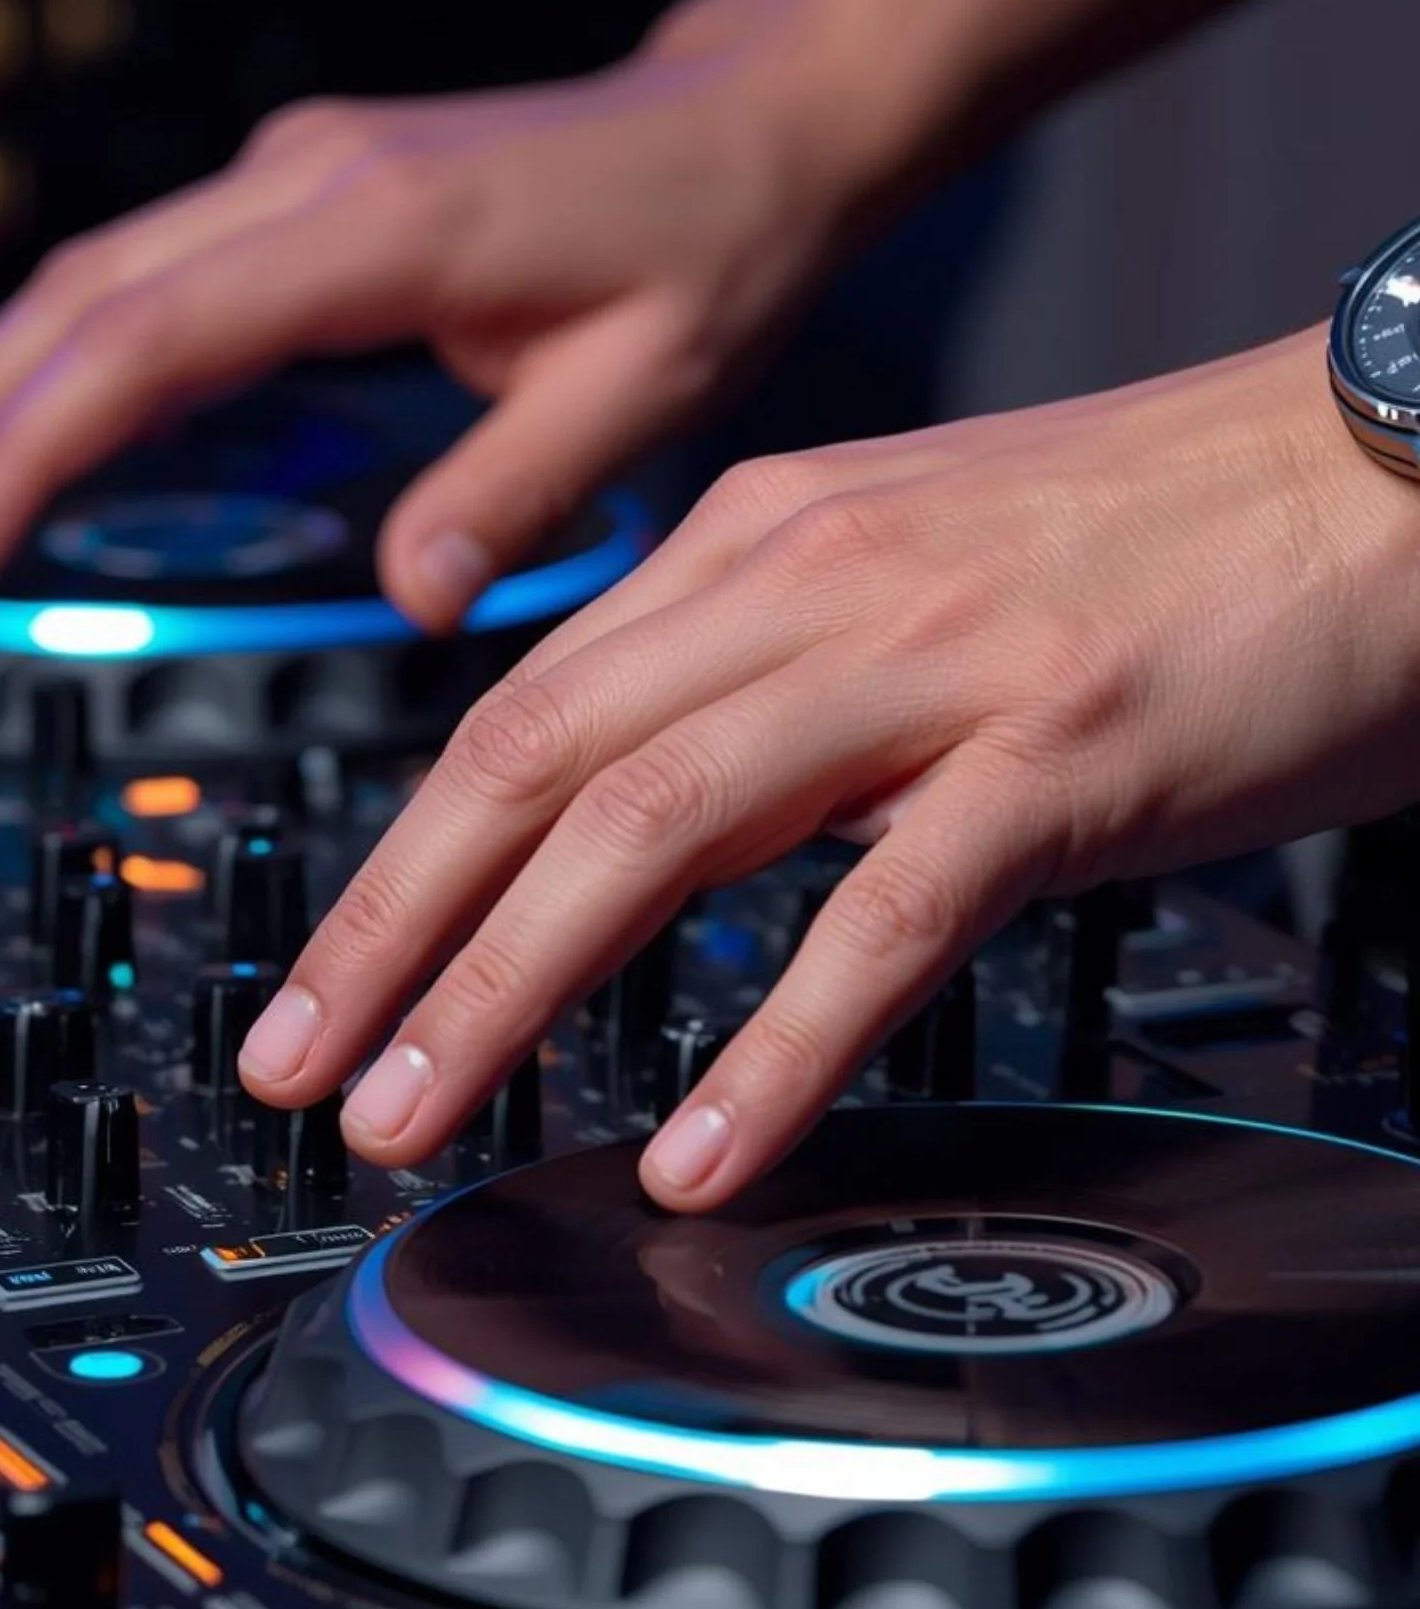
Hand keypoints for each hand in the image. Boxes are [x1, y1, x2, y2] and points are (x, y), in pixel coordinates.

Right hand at [0, 40, 868, 627]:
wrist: (740, 132)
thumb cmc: (704, 252)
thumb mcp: (637, 395)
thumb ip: (508, 497)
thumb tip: (411, 601)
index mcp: (378, 230)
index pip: (148, 342)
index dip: (33, 449)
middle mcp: (311, 178)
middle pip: (85, 299)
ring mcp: (300, 171)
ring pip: (100, 275)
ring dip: (7, 385)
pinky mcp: (307, 189)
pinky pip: (155, 270)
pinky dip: (79, 352)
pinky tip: (44, 426)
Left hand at [237, 326, 1419, 1207]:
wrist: (1380, 462)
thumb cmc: (1153, 540)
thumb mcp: (906, 577)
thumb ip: (758, 680)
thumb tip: (631, 815)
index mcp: (762, 540)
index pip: (520, 712)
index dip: (394, 865)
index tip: (316, 982)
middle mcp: (814, 582)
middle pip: (536, 765)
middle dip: (391, 935)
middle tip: (298, 1075)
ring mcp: (936, 664)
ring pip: (656, 826)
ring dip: (510, 988)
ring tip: (417, 1119)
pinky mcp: (1063, 754)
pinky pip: (886, 916)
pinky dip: (777, 1043)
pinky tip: (699, 1146)